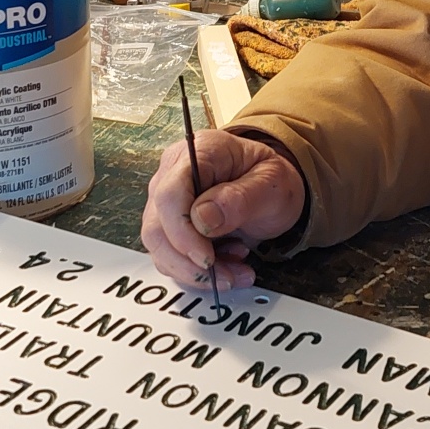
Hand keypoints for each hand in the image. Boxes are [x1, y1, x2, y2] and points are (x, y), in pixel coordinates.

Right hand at [141, 131, 305, 289]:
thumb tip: (202, 218)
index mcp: (198, 152)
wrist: (271, 188)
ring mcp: (166, 199)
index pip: (170, 193)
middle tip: (226, 276)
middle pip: (157, 225)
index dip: (182, 231)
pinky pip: (170, 255)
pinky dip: (196, 271)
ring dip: (194, 271)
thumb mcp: (272, 185)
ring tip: (234, 272)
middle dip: (189, 261)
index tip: (206, 258)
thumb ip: (240, 199)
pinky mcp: (168, 223)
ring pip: (160, 246)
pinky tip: (226, 265)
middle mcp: (172, 173)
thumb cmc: (271, 180)